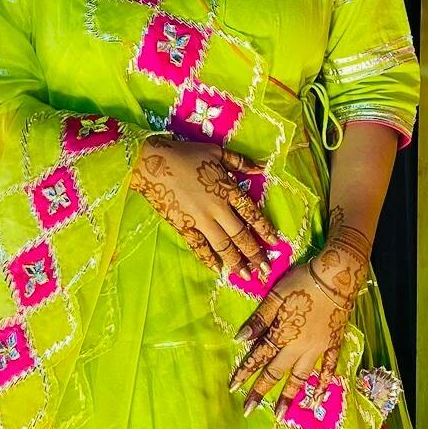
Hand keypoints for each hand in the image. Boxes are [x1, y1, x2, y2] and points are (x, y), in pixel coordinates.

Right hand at [128, 137, 278, 273]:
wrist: (151, 162)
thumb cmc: (185, 154)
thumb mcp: (216, 152)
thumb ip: (240, 162)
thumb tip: (262, 168)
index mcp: (227, 189)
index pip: (251, 213)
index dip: (265, 229)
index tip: (275, 243)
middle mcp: (217, 208)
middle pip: (241, 235)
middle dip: (255, 254)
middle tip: (266, 270)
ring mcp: (200, 220)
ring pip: (223, 245)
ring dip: (236, 262)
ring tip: (247, 276)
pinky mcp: (183, 226)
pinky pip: (199, 246)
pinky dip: (209, 259)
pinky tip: (219, 270)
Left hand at [231, 209, 371, 418]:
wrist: (337, 277)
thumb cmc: (302, 282)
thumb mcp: (275, 296)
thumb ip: (259, 319)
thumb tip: (239, 339)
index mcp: (282, 334)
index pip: (258, 357)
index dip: (244, 372)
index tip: (232, 388)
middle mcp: (298, 347)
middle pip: (276, 373)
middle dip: (260, 392)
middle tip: (247, 410)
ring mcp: (317, 349)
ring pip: (300, 378)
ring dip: (288, 397)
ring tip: (280, 415)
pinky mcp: (333, 346)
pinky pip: (328, 370)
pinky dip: (322, 386)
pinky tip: (318, 401)